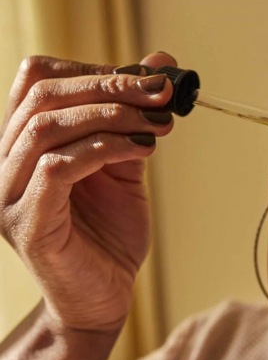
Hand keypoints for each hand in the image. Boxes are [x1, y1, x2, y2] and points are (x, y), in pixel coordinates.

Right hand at [0, 52, 175, 332]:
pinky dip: (105, 149)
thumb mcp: (124, 165)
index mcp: (25, 143)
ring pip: (48, 126)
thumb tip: (160, 63)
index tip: (146, 78)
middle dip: (110, 85)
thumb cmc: (111, 233)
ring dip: (112, 116)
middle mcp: (5, 161)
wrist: (103, 296)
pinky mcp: (26, 222)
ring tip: (157, 124)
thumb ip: (133, 118)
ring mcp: (8, 193)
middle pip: (44, 95)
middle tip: (160, 92)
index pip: (40, 79)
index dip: (94, 69)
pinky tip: (142, 150)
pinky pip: (58, 168)